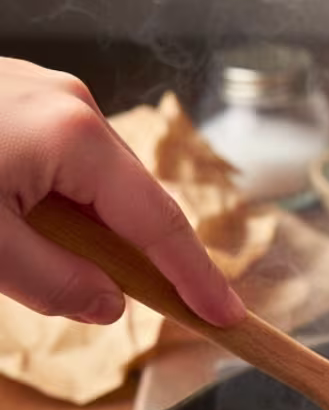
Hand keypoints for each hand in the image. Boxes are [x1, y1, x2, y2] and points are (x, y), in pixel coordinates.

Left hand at [0, 58, 244, 324]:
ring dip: (88, 230)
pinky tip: (19, 223)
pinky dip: (59, 205)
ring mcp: (45, 93)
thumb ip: (55, 282)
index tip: (226, 315)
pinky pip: (64, 162)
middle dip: (138, 255)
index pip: (159, 224)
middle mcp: (74, 106)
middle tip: (145, 303)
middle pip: (134, 198)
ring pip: (97, 182)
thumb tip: (108, 302)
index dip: (196, 278)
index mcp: (74, 138)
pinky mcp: (18, 96)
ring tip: (35, 257)